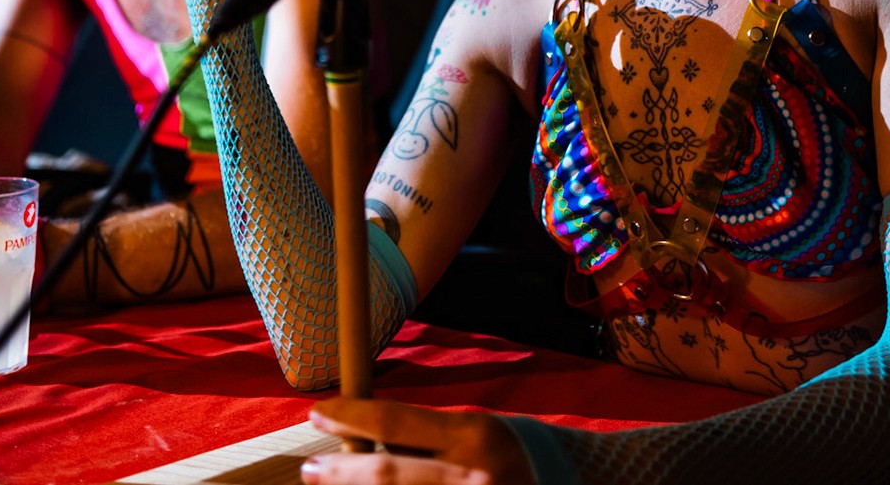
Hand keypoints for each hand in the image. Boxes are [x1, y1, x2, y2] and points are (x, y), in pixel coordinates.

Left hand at [301, 399, 534, 484]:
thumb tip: (366, 443)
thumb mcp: (478, 430)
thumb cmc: (518, 451)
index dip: (351, 417)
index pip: (397, 423)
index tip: (317, 412)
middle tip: (310, 469)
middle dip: (341, 474)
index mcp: (473, 435)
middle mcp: (473, 476)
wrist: (580, 482)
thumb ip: (429, 438)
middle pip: (388, 476)